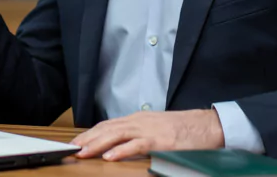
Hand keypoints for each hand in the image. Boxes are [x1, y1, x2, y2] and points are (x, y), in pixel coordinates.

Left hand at [70, 110, 224, 161]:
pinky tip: (109, 157)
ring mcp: (148, 129)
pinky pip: (136, 145)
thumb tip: (120, 144)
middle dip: (87, 139)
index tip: (76, 142)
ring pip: (116, 135)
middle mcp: (138, 121)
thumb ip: (138, 134)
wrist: (206, 125)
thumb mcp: (155, 128)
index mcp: (137, 119)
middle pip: (106, 128)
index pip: (107, 125)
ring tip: (82, 152)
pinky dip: (121, 150)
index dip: (90, 133)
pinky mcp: (159, 140)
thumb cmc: (182, 129)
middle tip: (71, 148)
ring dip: (97, 144)